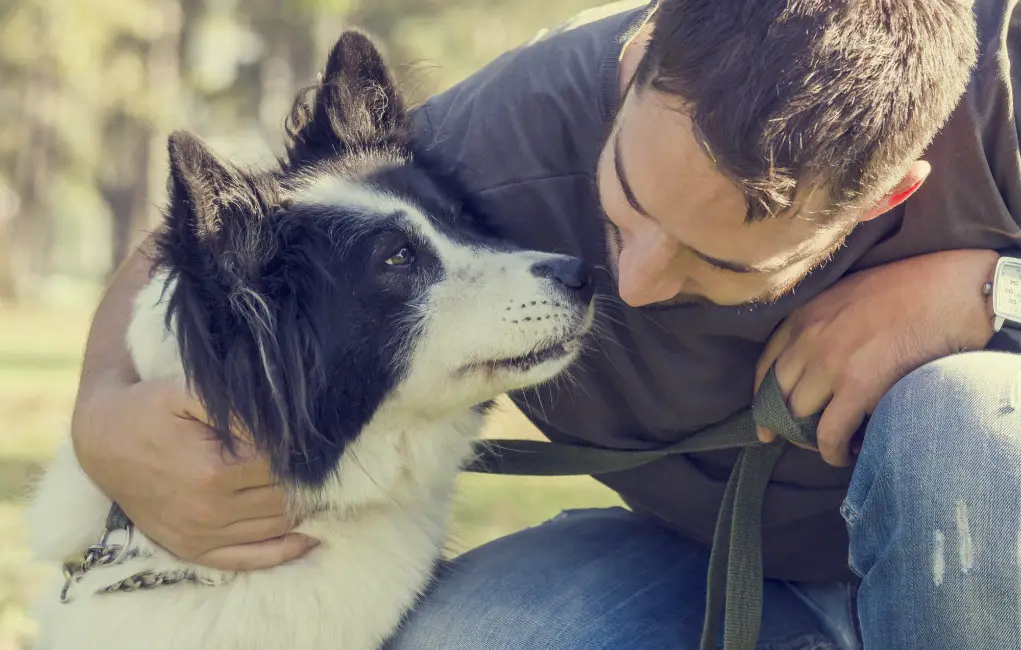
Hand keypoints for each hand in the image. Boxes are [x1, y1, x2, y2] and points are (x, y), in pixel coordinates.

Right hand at [71, 377, 316, 569]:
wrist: (101, 438)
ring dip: (302, 508)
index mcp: (213, 471)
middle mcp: (209, 511)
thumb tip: (284, 424)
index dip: (302, 450)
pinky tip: (308, 533)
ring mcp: (200, 535)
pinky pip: (249, 559)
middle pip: (285, 498)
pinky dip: (284, 549)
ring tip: (315, 484)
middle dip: (306, 478)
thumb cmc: (149, 408)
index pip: (283, 466)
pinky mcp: (192, 549)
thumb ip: (238, 407)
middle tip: (320, 460)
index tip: (312, 436)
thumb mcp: (189, 391)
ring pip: (276, 526)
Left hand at [755, 249, 997, 466]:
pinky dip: (832, 452)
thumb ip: (824, 325)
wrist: (951, 289)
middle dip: (786, 424)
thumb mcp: (848, 296)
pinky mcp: (858, 386)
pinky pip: (829, 433)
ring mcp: (830, 362)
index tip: (765, 422)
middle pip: (778, 395)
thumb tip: (817, 365)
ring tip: (832, 445)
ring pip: (799, 417)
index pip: (766, 366)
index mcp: (804, 315)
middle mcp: (808, 338)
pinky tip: (846, 455)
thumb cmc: (909, 290)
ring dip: (811, 439)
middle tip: (804, 440)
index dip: (762, 400)